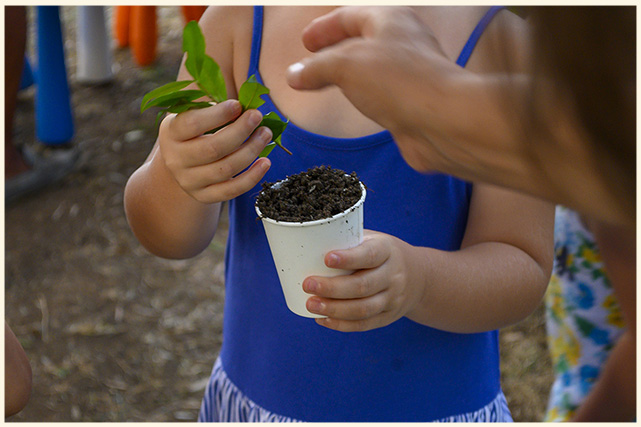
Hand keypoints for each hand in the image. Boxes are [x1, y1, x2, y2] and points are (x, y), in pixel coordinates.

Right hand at [157, 99, 272, 203]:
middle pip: (213, 148)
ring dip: (251, 150)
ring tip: (265, 134)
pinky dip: (252, 177)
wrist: (181, 162)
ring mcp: (189, 181)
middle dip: (240, 131)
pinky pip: (231, 191)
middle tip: (257, 116)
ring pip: (226, 169)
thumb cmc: (194, 130)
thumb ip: (214, 108)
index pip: (193, 124)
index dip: (218, 114)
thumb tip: (246, 105)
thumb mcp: (194, 113)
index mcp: (171, 133)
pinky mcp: (203, 196)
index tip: (238, 105)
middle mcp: (176, 159)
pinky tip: (265, 162)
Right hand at [286, 6, 472, 174]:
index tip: (305, 42)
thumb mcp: (346, 66)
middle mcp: (403, 42)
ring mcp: (410, 73)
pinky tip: (354, 105)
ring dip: (349, 74)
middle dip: (335, 50)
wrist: (441, 121)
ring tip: (328, 84)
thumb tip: (293, 75)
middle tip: (313, 61)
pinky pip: (382, 92)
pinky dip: (363, 95)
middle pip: (363, 40)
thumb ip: (316, 68)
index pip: (349, 16)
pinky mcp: (412, 101)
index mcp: (389, 19)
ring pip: (372, 68)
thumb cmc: (399, 81)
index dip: (324, 28)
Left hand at [303, 231, 424, 331]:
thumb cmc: (381, 253)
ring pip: (363, 309)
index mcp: (388, 250)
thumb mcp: (373, 239)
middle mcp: (393, 276)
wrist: (418, 277)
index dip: (349, 259)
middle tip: (308, 284)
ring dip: (335, 309)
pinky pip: (364, 324)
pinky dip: (341, 325)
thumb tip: (306, 243)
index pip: (370, 255)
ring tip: (311, 304)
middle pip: (363, 286)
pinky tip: (322, 319)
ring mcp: (393, 299)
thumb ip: (348, 241)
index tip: (326, 259)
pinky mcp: (388, 317)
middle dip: (333, 288)